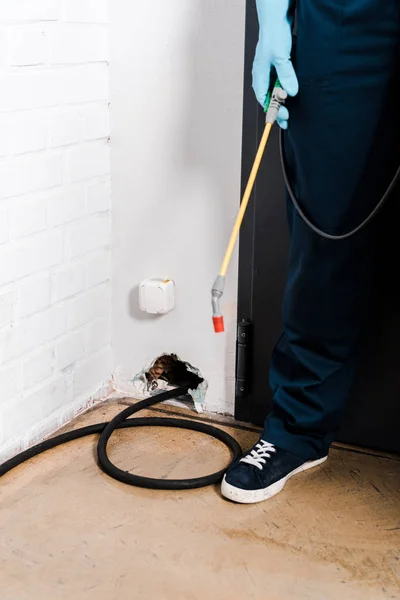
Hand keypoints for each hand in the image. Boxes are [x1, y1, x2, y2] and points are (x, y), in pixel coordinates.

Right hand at [252, 0, 297, 128]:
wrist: (277, 17)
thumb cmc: (274, 34)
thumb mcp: (281, 56)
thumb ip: (286, 75)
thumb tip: (290, 92)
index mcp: (259, 75)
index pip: (264, 99)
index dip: (272, 111)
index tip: (283, 119)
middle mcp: (262, 75)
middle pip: (268, 99)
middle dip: (277, 110)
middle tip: (287, 121)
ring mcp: (269, 71)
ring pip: (274, 92)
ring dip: (281, 102)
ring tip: (289, 112)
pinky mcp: (276, 67)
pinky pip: (279, 83)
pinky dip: (284, 90)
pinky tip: (290, 95)